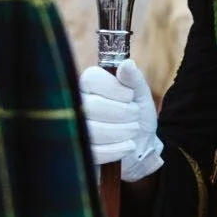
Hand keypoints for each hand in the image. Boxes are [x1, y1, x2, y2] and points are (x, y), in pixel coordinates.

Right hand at [80, 61, 161, 181]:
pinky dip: (116, 150)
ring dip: (121, 132)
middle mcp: (76, 103)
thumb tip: (127, 64)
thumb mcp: (141, 95)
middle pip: (92, 106)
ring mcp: (74, 128)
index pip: (90, 79)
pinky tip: (127, 146)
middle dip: (122, 113)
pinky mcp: (80, 150)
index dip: (114, 89)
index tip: (129, 96)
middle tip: (134, 116)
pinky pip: (94, 151)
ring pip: (93, 130)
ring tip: (132, 130)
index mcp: (89, 85)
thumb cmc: (137, 116)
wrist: (141, 146)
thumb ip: (134, 79)